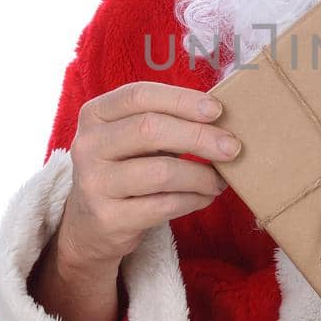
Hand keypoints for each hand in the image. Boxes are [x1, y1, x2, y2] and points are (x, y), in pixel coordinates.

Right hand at [56, 81, 239, 270]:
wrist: (90, 224)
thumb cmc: (125, 168)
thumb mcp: (132, 138)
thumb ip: (166, 122)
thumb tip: (221, 120)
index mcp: (95, 114)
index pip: (140, 96)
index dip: (182, 100)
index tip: (217, 110)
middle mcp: (87, 146)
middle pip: (150, 129)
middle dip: (199, 137)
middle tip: (232, 147)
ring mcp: (95, 184)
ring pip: (161, 172)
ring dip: (201, 175)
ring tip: (219, 180)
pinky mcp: (109, 218)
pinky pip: (164, 205)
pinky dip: (193, 200)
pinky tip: (205, 196)